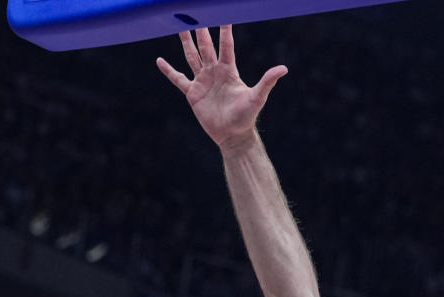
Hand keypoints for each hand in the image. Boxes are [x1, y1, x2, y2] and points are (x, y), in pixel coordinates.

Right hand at [157, 25, 286, 152]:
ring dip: (186, 41)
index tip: (221, 12)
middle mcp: (214, 71)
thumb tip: (284, 68)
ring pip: (191, 56)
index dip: (224, 28)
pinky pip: (178, 79)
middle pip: (205, 45)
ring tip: (179, 25)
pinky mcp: (193, 93)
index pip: (225, 44)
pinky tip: (159, 61)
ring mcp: (203, 81)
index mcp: (228, 70)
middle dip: (200, 29)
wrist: (233, 136)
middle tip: (194, 11)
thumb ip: (267, 81)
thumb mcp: (257, 98)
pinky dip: (168, 71)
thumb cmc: (246, 118)